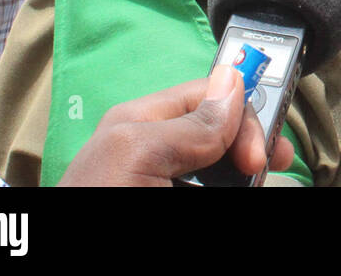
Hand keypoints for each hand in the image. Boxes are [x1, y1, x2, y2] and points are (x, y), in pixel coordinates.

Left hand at [58, 66, 294, 185]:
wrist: (78, 274)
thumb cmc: (98, 203)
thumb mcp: (140, 157)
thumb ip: (188, 123)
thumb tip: (232, 83)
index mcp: (141, 121)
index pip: (209, 94)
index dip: (241, 115)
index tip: (258, 154)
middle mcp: (154, 148)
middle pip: (221, 132)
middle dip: (247, 149)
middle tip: (262, 174)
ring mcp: (161, 180)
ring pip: (220, 167)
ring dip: (240, 176)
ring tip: (249, 185)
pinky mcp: (168, 193)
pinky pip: (209, 185)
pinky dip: (228, 186)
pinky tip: (234, 189)